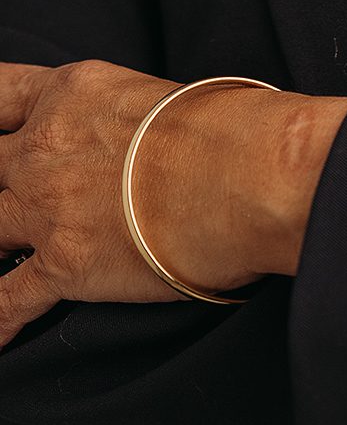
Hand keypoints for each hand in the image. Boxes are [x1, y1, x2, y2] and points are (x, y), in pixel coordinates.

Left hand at [0, 58, 346, 347]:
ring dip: (0, 242)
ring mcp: (45, 206)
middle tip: (18, 200)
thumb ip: (116, 114)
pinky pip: (4, 302)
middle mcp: (44, 146)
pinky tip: (0, 332)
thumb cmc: (225, 126)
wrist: (244, 173)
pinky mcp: (62, 264)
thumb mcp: (155, 92)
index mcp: (71, 92)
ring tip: (10, 249)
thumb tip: (124, 137)